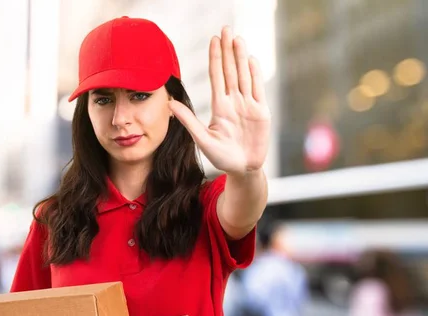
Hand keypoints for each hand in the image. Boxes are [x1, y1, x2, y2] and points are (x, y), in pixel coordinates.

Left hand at [169, 27, 270, 175]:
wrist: (242, 169)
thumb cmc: (221, 157)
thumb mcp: (202, 139)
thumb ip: (189, 120)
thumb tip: (170, 103)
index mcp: (219, 106)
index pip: (216, 76)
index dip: (215, 58)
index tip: (213, 40)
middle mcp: (233, 102)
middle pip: (230, 71)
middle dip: (228, 50)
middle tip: (225, 29)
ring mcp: (248, 105)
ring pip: (244, 76)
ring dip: (241, 57)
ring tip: (237, 39)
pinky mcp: (261, 112)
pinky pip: (257, 89)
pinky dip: (255, 74)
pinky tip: (251, 59)